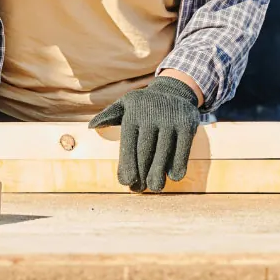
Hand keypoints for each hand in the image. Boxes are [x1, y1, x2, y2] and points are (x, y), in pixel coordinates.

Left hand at [89, 76, 200, 192]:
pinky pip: (182, 150)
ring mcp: (171, 119)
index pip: (128, 144)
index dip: (127, 165)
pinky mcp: (188, 125)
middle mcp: (151, 114)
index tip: (126, 181)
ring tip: (155, 187)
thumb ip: (109, 116)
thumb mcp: (125, 105)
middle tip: (139, 189)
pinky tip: (173, 176)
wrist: (174, 90)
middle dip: (141, 173)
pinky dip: (178, 165)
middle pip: (145, 151)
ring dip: (158, 173)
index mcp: (133, 112)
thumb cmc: (143, 106)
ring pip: (163, 153)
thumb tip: (91, 126)